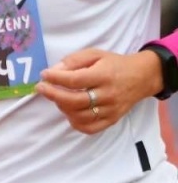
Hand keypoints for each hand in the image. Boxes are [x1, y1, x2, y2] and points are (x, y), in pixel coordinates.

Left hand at [36, 48, 162, 134]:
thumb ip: (73, 61)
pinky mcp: (112, 120)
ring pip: (79, 116)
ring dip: (62, 107)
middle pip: (75, 101)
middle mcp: (108, 95)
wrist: (142, 77)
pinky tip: (70, 111)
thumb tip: (53, 71)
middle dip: (53, 95)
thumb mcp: (95, 54)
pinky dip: (75, 122)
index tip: (44, 75)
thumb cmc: (114, 64)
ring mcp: (110, 110)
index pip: (75, 80)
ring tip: (58, 97)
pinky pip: (89, 128)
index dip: (55, 79)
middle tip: (41, 88)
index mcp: (104, 76)